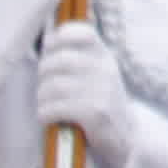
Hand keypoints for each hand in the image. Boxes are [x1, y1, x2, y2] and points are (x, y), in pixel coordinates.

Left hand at [33, 23, 127, 139]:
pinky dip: (45, 114)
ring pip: (53, 87)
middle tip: (44, 87)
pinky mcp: (95, 113)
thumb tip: (48, 37)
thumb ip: (79, 56)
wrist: (124, 135)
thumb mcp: (97, 74)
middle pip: (59, 61)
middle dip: (43, 75)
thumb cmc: (99, 102)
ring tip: (46, 105)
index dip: (60, 37)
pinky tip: (49, 118)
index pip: (83, 33)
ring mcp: (102, 90)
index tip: (48, 49)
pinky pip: (55, 108)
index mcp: (104, 56)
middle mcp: (105, 69)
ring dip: (42, 99)